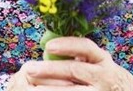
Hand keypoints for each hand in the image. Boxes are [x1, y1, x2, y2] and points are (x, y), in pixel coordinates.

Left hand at [18, 36, 132, 90]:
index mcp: (102, 59)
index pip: (85, 48)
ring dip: (50, 89)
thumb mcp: (97, 62)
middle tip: (29, 69)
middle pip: (74, 70)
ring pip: (72, 90)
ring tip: (31, 88)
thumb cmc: (103, 75)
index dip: (67, 45)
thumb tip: (48, 49)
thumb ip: (80, 56)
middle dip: (50, 69)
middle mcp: (103, 75)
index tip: (48, 46)